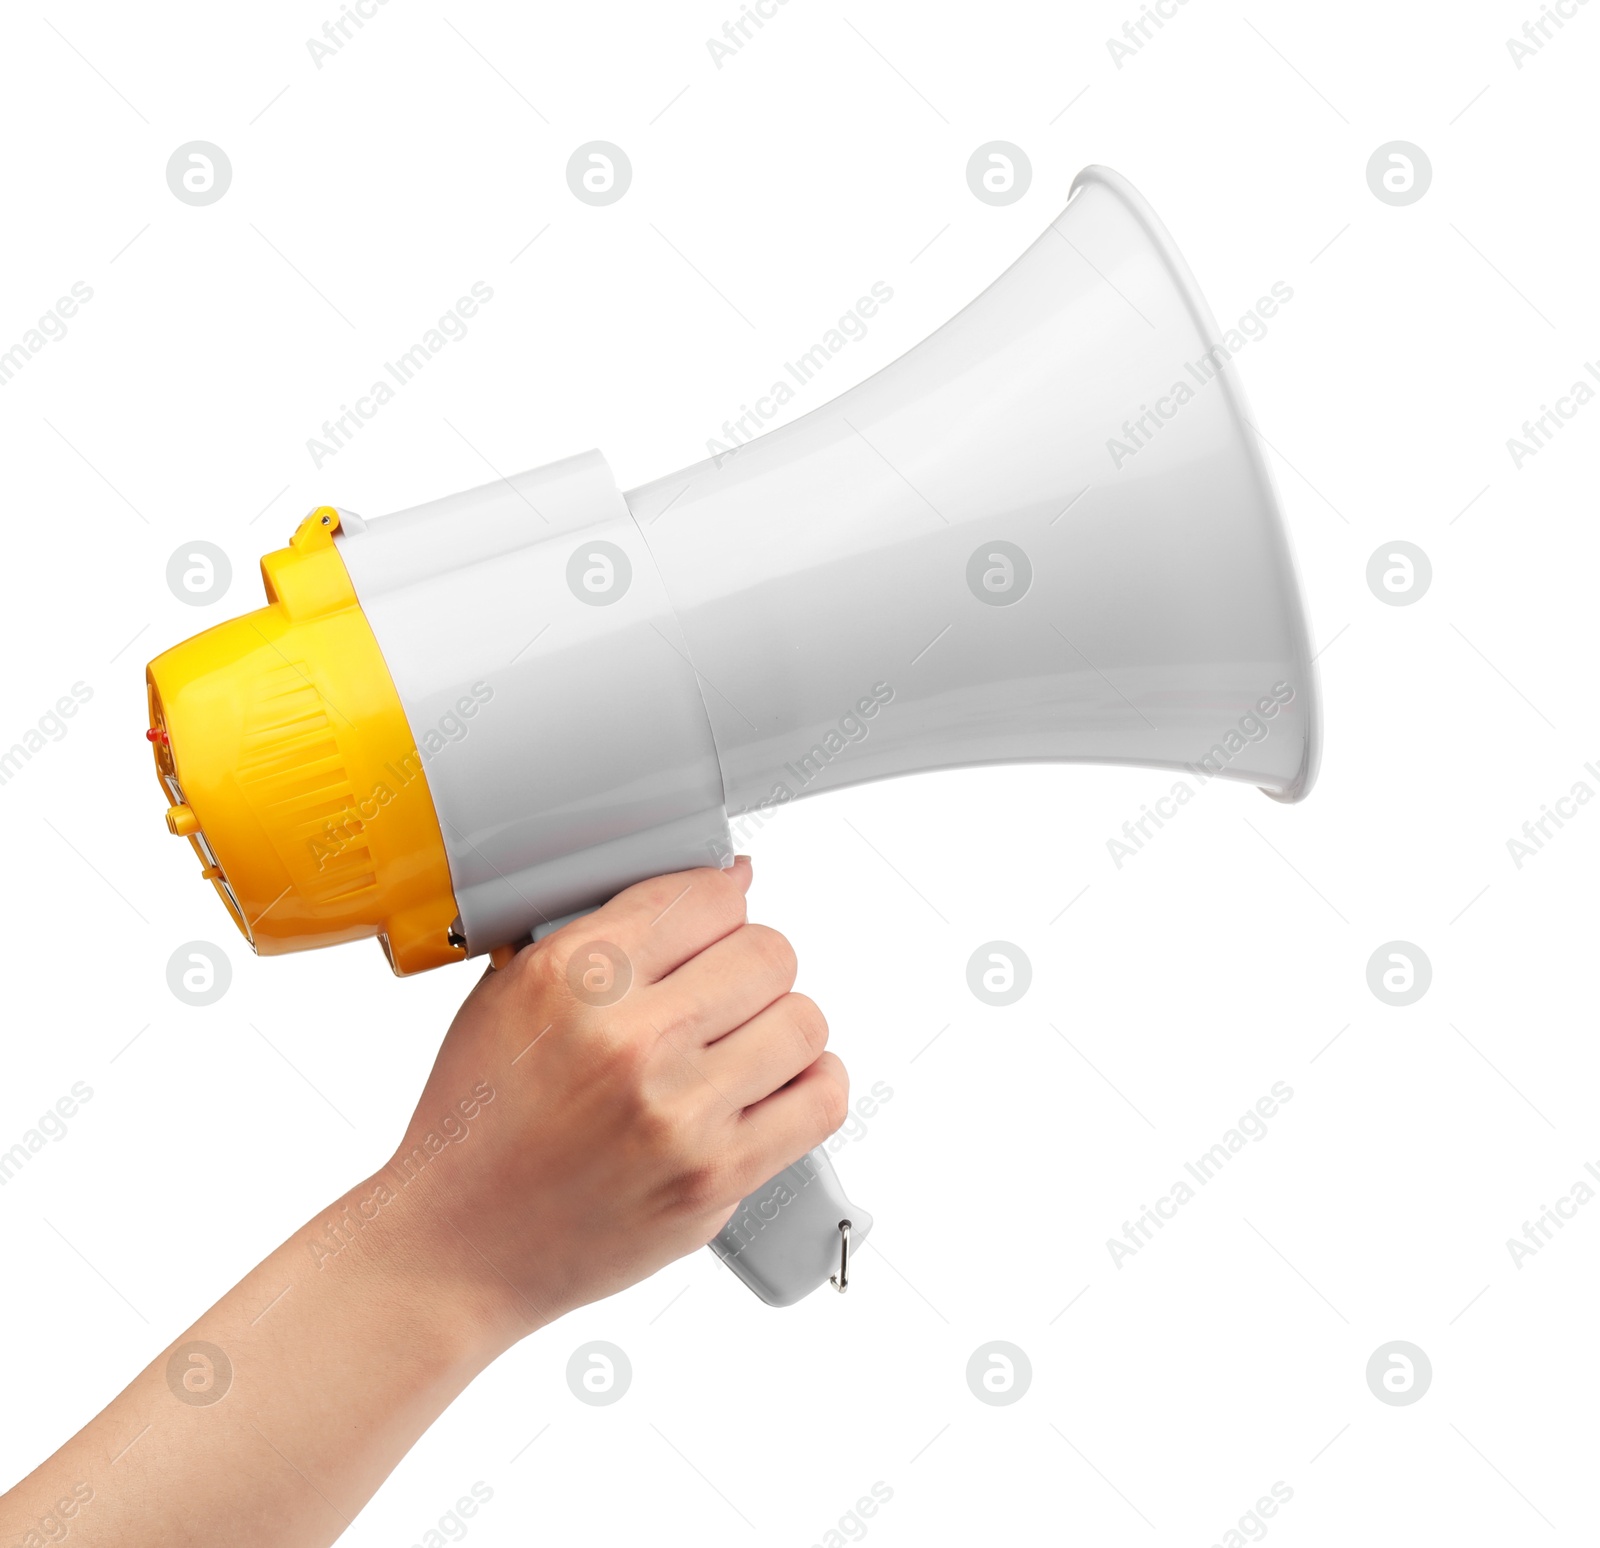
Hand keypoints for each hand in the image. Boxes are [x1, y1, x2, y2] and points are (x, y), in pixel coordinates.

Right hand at [390, 857, 848, 1344]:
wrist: (458, 1244)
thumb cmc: (481, 1118)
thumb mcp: (510, 992)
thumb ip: (613, 930)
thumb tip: (731, 882)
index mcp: (572, 976)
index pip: (707, 897)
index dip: (718, 906)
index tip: (713, 926)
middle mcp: (631, 1040)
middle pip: (769, 953)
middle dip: (751, 965)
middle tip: (723, 994)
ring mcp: (680, 1114)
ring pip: (803, 1021)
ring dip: (781, 1026)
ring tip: (742, 1044)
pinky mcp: (714, 1177)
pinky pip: (820, 1099)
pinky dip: (809, 1084)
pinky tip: (771, 1086)